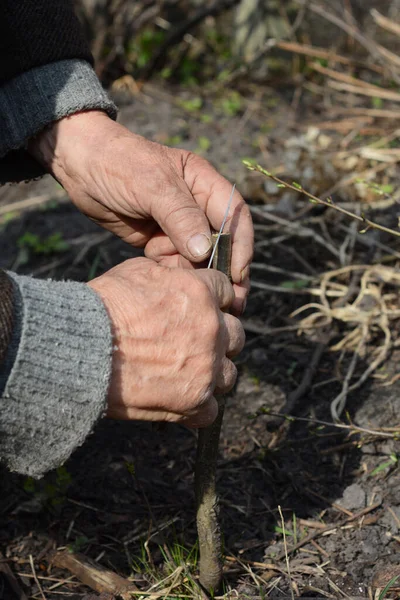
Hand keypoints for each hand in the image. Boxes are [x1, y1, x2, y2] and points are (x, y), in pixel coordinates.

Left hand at [29, 110, 252, 314]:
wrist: (79, 166)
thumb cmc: (118, 164)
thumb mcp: (153, 185)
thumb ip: (181, 217)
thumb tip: (205, 252)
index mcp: (204, 184)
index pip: (235, 216)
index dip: (241, 245)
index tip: (238, 273)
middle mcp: (196, 206)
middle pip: (222, 243)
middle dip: (224, 270)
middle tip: (229, 301)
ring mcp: (177, 226)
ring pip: (199, 258)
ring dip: (194, 274)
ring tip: (183, 284)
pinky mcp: (159, 240)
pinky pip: (175, 264)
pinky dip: (172, 273)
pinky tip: (160, 273)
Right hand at [89, 258, 244, 426]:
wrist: (81, 349)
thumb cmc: (103, 307)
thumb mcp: (137, 272)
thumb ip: (171, 276)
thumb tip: (181, 279)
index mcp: (200, 294)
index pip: (226, 292)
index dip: (214, 300)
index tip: (202, 309)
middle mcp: (211, 329)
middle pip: (236, 334)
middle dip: (218, 337)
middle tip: (194, 342)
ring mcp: (206, 368)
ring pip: (229, 373)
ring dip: (212, 372)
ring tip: (187, 373)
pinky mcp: (194, 401)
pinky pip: (212, 409)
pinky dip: (198, 406)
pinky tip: (180, 398)